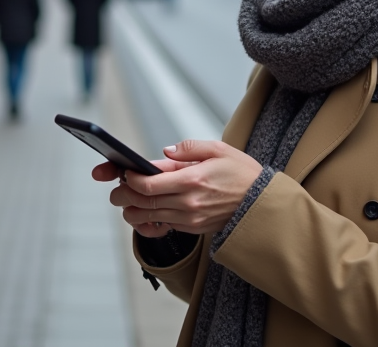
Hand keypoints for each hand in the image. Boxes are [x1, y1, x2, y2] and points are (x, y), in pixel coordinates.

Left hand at [97, 140, 262, 237]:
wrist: (262, 204)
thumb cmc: (242, 174)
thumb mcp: (219, 150)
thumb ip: (189, 148)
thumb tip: (165, 152)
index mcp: (192, 180)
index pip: (149, 183)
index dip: (130, 179)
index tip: (124, 172)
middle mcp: (188, 202)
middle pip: (143, 202)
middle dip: (123, 195)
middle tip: (116, 188)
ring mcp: (190, 219)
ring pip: (149, 217)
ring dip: (132, 210)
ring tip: (126, 201)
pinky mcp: (193, 229)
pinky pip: (163, 227)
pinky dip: (149, 221)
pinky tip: (144, 214)